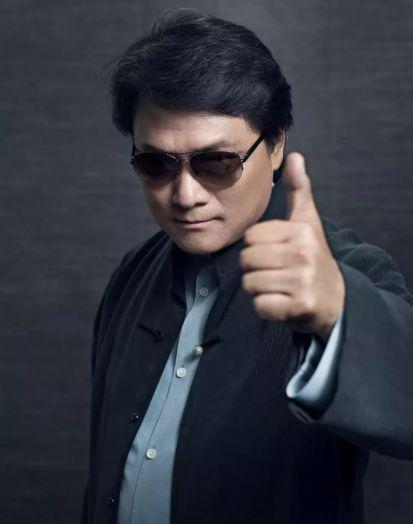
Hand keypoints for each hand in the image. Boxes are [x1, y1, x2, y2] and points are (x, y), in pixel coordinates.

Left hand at [240, 152, 344, 342]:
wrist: (335, 299)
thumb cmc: (313, 256)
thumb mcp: (308, 222)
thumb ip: (299, 190)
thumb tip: (295, 155)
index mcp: (301, 231)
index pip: (251, 237)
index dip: (259, 247)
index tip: (278, 252)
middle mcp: (303, 254)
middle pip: (246, 260)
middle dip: (256, 268)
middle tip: (278, 272)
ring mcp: (302, 282)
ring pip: (250, 283)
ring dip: (260, 288)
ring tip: (280, 286)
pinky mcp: (299, 307)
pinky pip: (260, 305)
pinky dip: (266, 307)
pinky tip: (283, 302)